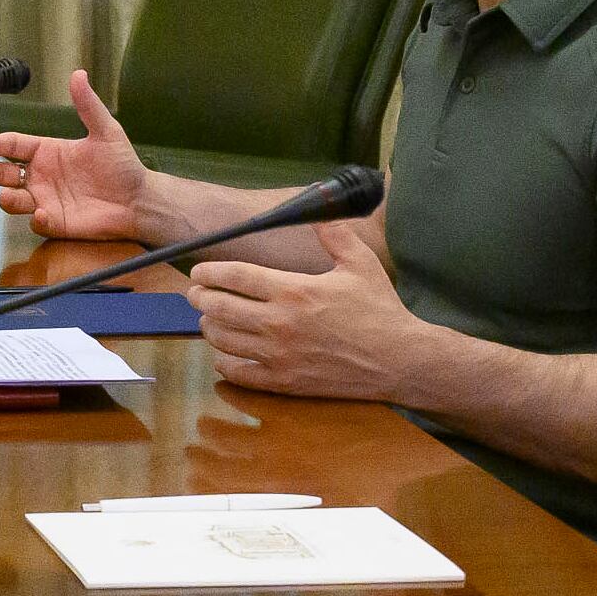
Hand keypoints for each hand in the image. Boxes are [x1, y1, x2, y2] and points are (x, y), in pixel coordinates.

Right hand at [0, 70, 149, 240]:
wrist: (138, 201)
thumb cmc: (122, 165)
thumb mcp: (106, 131)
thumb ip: (88, 105)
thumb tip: (78, 74)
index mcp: (47, 152)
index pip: (14, 145)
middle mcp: (41, 176)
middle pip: (4, 173)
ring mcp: (46, 199)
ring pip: (14, 199)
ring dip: (7, 198)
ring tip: (7, 196)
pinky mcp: (55, 222)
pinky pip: (37, 222)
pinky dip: (36, 219)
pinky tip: (42, 214)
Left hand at [185, 222, 424, 401]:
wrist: (402, 360)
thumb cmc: (380, 310)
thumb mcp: (360, 263)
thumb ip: (333, 235)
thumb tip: (317, 213)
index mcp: (293, 290)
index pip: (234, 276)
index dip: (209, 272)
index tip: (199, 271)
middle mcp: (280, 323)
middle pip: (220, 307)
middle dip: (200, 298)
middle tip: (195, 293)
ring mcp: (280, 355)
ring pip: (223, 340)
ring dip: (209, 327)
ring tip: (209, 319)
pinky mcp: (286, 382)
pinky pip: (240, 373)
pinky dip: (224, 363)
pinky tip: (225, 354)